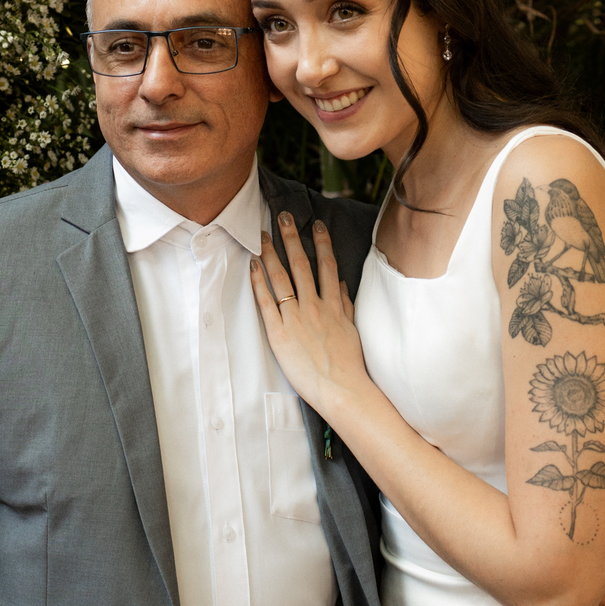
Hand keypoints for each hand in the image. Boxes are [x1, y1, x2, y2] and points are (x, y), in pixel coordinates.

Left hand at [251, 212, 369, 416]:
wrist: (342, 389)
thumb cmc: (348, 364)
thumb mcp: (351, 330)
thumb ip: (345, 304)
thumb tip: (341, 284)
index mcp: (333, 305)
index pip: (327, 266)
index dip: (321, 243)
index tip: (316, 225)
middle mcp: (315, 306)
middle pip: (301, 264)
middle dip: (292, 238)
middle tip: (283, 216)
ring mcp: (296, 318)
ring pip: (282, 278)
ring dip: (271, 253)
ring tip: (261, 235)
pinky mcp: (279, 333)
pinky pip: (267, 302)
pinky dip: (259, 282)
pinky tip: (253, 266)